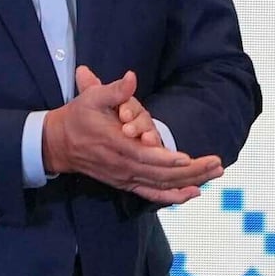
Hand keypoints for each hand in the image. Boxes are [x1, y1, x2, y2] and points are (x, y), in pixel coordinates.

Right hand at [44, 66, 220, 204]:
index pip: (143, 156)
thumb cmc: (76, 118)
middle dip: (191, 171)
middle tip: (217, 165)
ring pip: (160, 184)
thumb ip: (113, 90)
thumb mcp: (90, 98)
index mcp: (113, 145)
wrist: (57, 143)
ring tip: (214, 175)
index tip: (188, 158)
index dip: (166, 158)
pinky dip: (173, 197)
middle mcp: (121, 166)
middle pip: (160, 174)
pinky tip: (192, 194)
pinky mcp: (125, 182)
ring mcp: (123, 177)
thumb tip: (131, 78)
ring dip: (189, 182)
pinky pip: (151, 193)